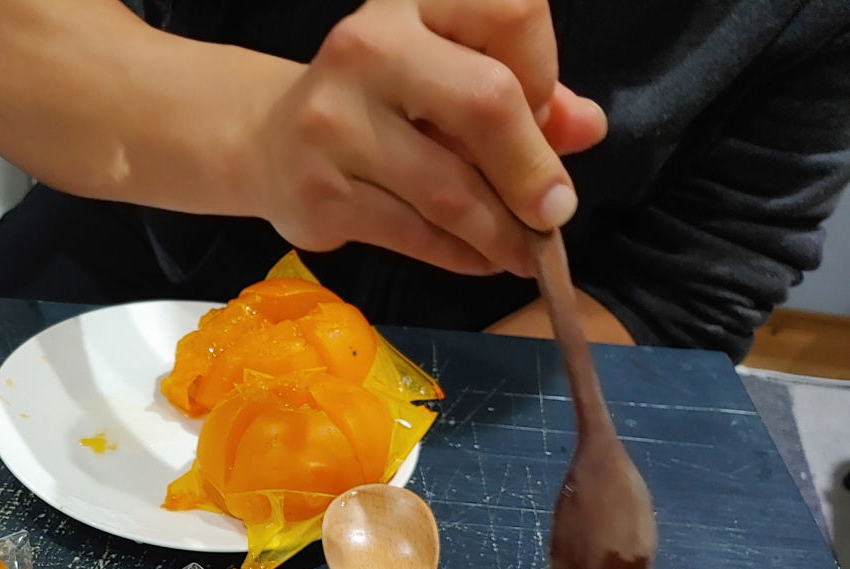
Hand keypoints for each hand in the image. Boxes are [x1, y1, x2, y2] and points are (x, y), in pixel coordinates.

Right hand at [243, 0, 606, 276]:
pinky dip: (459, 254)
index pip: (512, 14)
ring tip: (524, 250)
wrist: (267, 141)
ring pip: (449, 188)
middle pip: (485, 102)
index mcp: (411, 2)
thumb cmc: (375, 103)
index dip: (545, 72)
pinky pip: (413, 233)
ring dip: (500, 230)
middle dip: (531, 169)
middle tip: (554, 211)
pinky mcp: (320, 193)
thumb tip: (585, 131)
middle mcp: (368, 49)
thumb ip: (521, 94)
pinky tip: (480, 259)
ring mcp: (334, 123)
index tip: (541, 120)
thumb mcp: (445, 75)